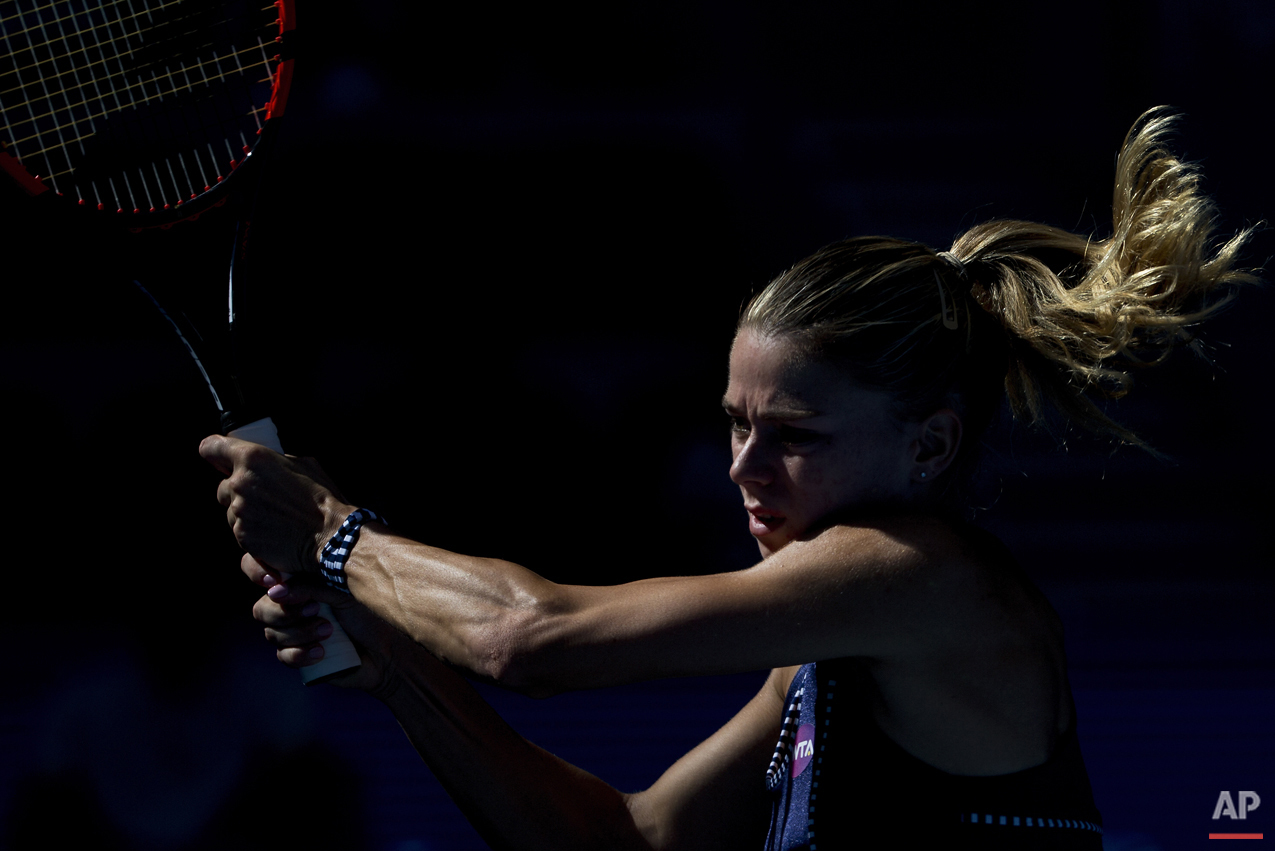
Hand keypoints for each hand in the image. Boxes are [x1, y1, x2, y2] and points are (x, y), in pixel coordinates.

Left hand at [199, 435, 352, 575]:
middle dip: (239, 491)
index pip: (211, 448)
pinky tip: (276, 533)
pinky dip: (254, 533)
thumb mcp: (304, 463)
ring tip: (276, 518)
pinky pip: (241, 532)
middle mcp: (240, 483)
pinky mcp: (243, 537)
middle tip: (265, 497)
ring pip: (231, 512)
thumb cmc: (322, 498)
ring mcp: (239, 512)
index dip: (216, 454)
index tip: (221, 461)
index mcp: (253, 458)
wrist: (331, 535)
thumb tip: (269, 464)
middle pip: (223, 486)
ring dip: (247, 513)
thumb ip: (276, 461)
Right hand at [243, 552, 402, 695]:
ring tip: (328, 630)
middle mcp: (292, 606)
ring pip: (271, 634)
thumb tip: (275, 590)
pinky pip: (284, 656)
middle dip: (285, 611)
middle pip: (261, 609)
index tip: (274, 580)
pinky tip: (322, 652)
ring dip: (299, 632)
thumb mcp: (341, 588)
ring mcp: (294, 633)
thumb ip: (310, 585)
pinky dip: (300, 653)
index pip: (262, 573)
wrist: (392, 646)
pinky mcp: (300, 657)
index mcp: (300, 581)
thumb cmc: (371, 608)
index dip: (258, 573)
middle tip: (315, 608)